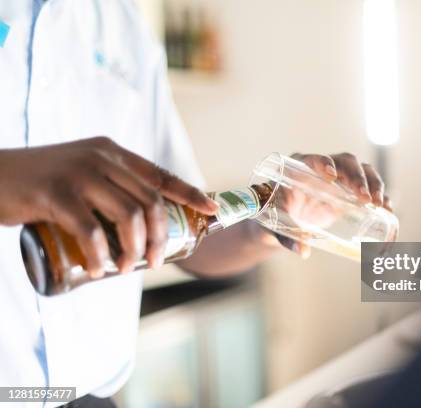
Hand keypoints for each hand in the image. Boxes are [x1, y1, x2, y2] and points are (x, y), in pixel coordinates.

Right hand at [0, 137, 217, 277]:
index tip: (211, 210)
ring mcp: (79, 173)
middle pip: (150, 201)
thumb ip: (108, 188)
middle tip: (155, 261)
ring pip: (128, 216)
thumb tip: (139, 226)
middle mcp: (101, 158)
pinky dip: (101, 255)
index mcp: (112, 152)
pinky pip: (91, 231)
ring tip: (127, 269)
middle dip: (161, 236)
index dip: (190, 193)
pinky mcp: (56, 193)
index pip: (160, 175)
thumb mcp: (81, 173)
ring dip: (135, 250)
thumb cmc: (39, 182)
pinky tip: (100, 271)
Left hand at [266, 152, 392, 257]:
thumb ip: (286, 238)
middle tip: (365, 198)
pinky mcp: (348, 192)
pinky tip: (387, 208)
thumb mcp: (274, 227)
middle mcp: (322, 168)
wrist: (278, 221)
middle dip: (358, 177)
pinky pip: (368, 187)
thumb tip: (303, 251)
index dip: (324, 163)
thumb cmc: (271, 219)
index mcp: (299, 168)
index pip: (314, 158)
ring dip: (375, 184)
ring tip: (381, 205)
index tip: (331, 176)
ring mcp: (338, 178)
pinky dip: (380, 195)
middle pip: (346, 162)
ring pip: (362, 171)